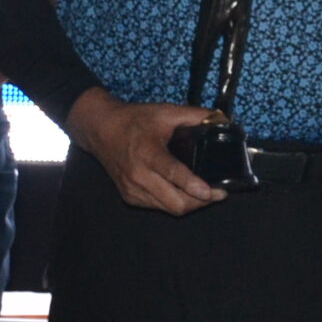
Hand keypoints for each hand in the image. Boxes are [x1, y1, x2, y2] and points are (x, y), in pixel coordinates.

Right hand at [65, 90, 224, 214]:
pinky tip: (184, 193)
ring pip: (169, 209)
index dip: (192, 185)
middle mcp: (138, 175)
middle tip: (219, 193)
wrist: (101, 130)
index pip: (172, 173)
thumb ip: (194, 115)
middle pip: (175, 202)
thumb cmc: (134, 120)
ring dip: (190, 205)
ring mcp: (133, 189)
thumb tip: (221, 119)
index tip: (211, 191)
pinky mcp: (130, 197)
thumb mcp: (165, 112)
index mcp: (147, 153)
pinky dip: (174, 203)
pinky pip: (158, 207)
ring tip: (205, 195)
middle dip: (200, 202)